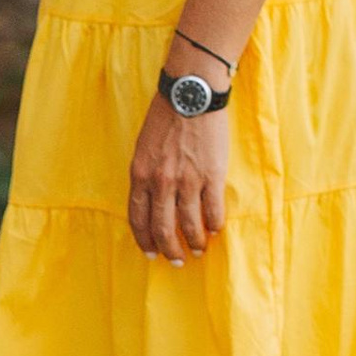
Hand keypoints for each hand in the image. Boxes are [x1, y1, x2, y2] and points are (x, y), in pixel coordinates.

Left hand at [127, 89, 228, 265]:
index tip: (152, 252)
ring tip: (200, 250)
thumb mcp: (143, 146)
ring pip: (190, 224)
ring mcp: (187, 180)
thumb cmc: (166, 116)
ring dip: (195, 242)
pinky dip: (215, 224)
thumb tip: (152, 199)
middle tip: (177, 261)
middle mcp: (161, 182)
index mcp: (140, 174)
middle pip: (163, 228)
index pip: (138, 218)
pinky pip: (214, 210)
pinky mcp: (212, 175)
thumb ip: (146, 174)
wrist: (191, 94)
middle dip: (170, 250)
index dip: (145, 240)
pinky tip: (216, 229)